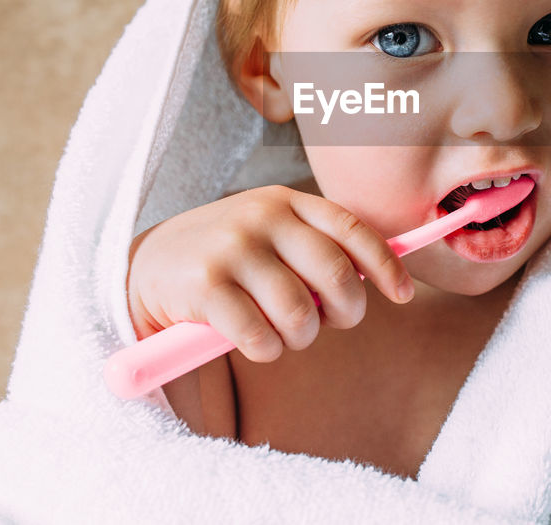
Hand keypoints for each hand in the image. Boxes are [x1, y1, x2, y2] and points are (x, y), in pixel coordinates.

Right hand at [127, 185, 414, 361]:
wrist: (146, 267)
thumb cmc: (227, 256)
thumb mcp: (271, 233)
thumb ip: (317, 246)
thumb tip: (381, 275)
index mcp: (285, 201)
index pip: (352, 229)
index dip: (386, 265)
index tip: (404, 295)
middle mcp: (261, 218)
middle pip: (336, 275)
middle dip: (346, 311)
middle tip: (332, 322)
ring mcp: (231, 250)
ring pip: (300, 314)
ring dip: (301, 338)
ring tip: (284, 333)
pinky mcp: (204, 287)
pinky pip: (260, 337)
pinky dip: (266, 349)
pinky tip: (254, 341)